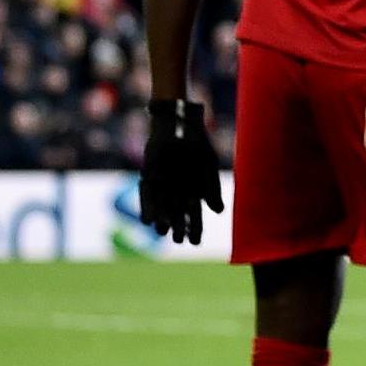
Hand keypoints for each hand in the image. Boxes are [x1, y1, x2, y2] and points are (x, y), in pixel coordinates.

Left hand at [139, 97, 222, 245]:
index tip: (196, 243)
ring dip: (162, 220)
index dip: (196, 228)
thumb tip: (218, 212)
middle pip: (178, 214)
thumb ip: (212, 187)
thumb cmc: (197, 141)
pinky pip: (148, 196)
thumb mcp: (208, 164)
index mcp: (195, 189)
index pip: (195, 214)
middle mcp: (178, 189)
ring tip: (163, 232)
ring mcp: (163, 183)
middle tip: (178, 241)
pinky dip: (147, 207)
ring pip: (163, 207)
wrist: (179, 121)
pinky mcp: (150, 176)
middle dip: (178, 228)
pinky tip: (148, 220)